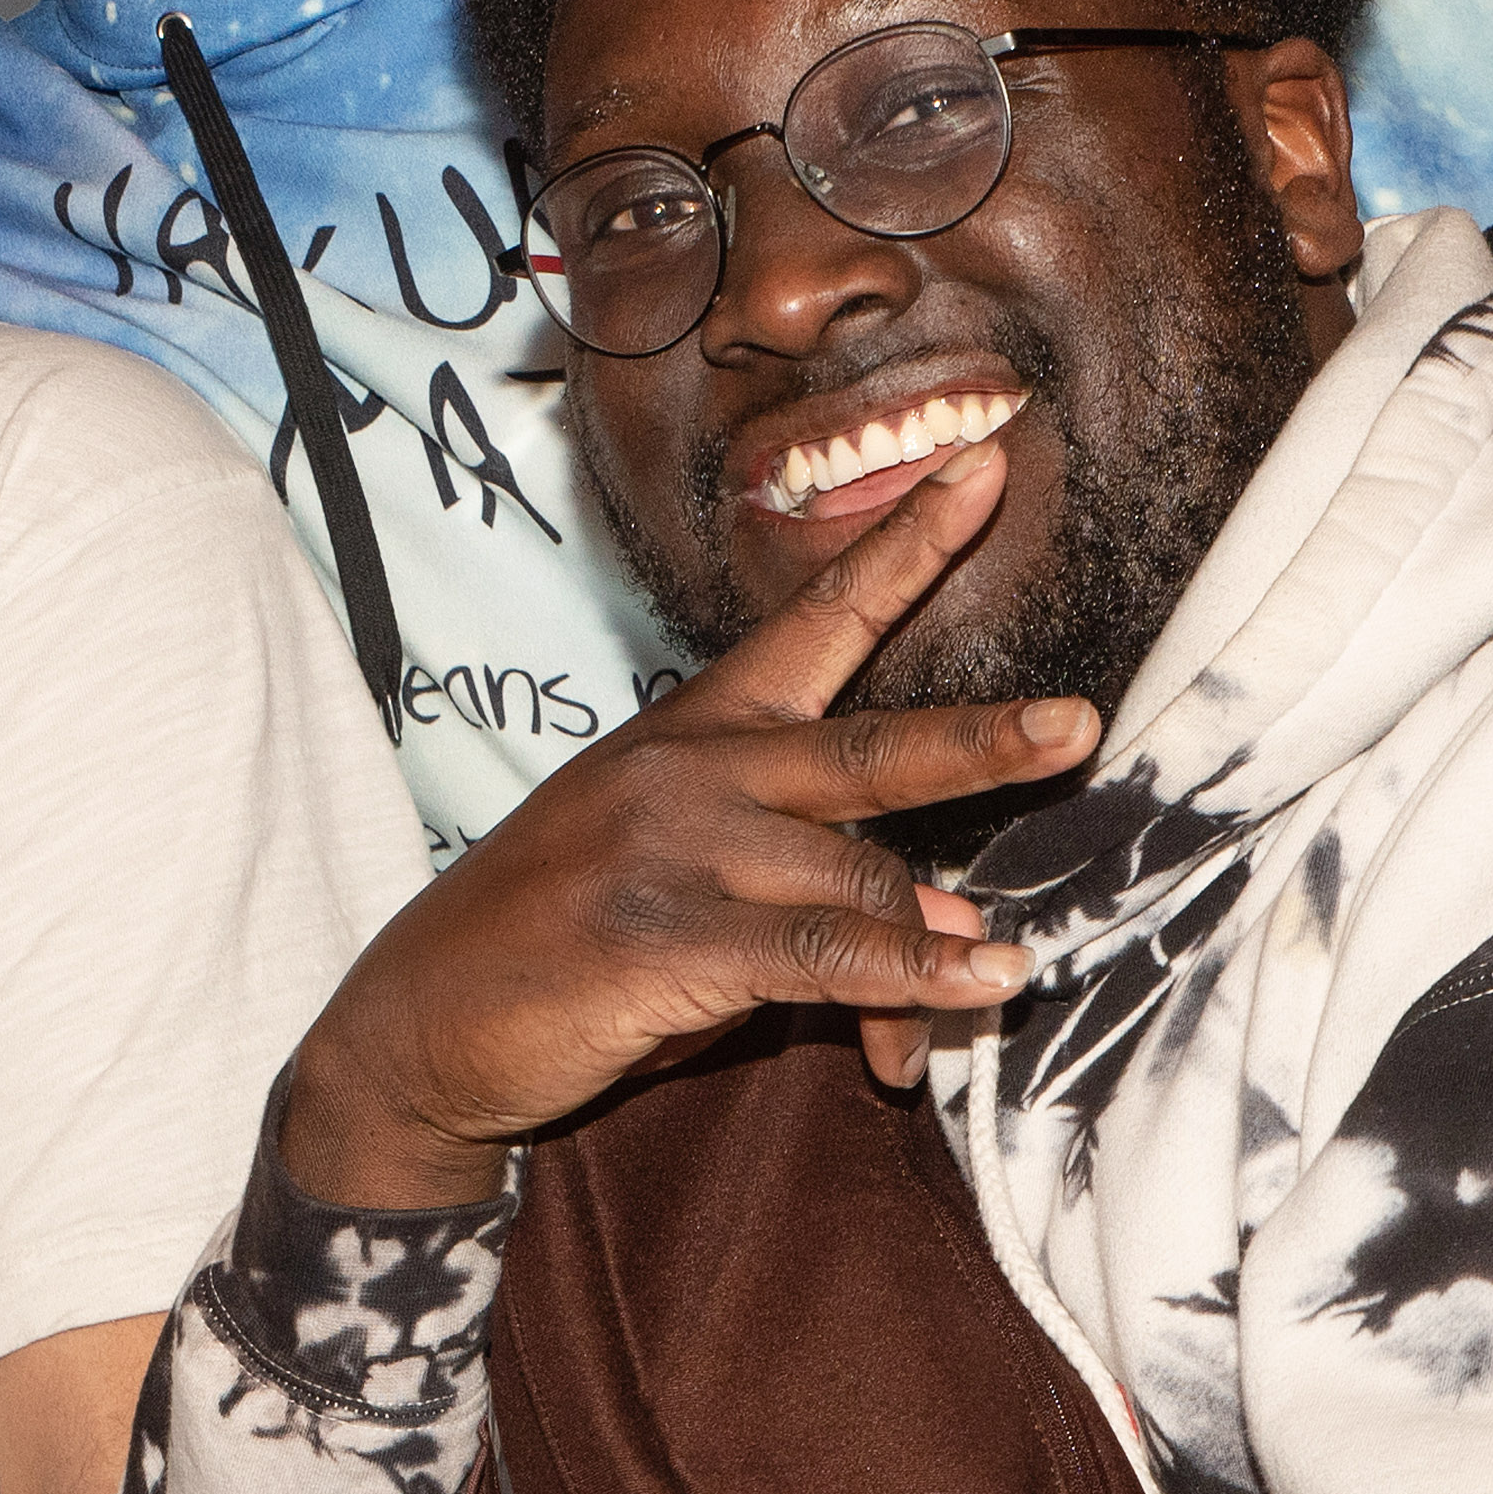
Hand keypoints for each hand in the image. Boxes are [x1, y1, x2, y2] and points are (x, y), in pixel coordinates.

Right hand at [279, 442, 1092, 1208]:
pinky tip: (976, 987)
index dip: (905, 545)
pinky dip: (912, 982)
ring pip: (857, 881)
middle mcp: (687, 774)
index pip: (814, 624)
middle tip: (1076, 728)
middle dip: (980, 742)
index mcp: (691, 735)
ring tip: (1003, 981)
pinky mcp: (668, 942)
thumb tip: (964, 928)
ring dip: (934, 948)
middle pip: (865, 749)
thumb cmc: (559, 953)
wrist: (416, 1028)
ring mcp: (674, 852)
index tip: (983, 465)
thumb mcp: (691, 896)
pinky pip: (825, 960)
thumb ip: (821, 897)